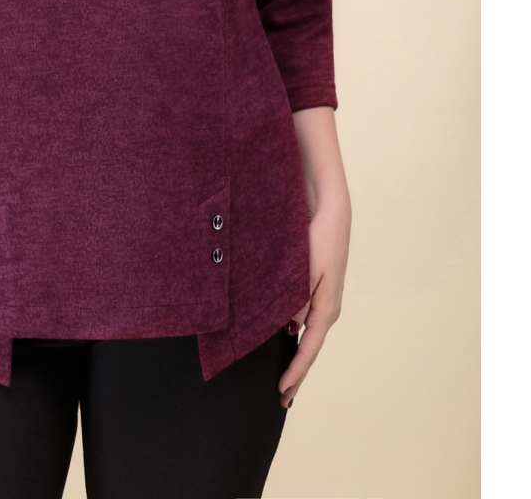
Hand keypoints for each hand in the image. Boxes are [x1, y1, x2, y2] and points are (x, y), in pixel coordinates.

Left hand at [278, 199, 349, 407]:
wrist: (331, 215)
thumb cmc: (318, 240)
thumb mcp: (305, 271)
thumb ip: (297, 301)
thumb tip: (290, 328)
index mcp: (325, 309)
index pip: (308, 350)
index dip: (295, 372)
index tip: (282, 391)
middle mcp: (327, 310)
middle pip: (310, 349)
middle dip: (297, 374)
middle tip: (283, 399)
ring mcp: (325, 301)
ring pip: (309, 337)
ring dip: (297, 357)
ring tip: (285, 378)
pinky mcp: (320, 291)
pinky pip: (308, 322)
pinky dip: (298, 338)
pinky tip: (287, 340)